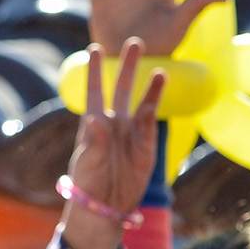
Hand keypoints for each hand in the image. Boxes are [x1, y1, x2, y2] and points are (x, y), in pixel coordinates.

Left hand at [57, 39, 166, 248]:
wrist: (106, 206)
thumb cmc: (88, 183)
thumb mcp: (88, 161)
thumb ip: (95, 140)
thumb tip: (98, 119)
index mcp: (93, 122)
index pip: (94, 89)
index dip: (95, 69)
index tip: (94, 47)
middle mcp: (114, 122)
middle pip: (121, 88)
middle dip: (128, 66)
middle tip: (136, 42)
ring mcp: (131, 132)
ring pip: (142, 102)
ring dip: (150, 86)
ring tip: (161, 68)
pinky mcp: (146, 145)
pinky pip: (151, 123)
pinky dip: (154, 107)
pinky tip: (159, 93)